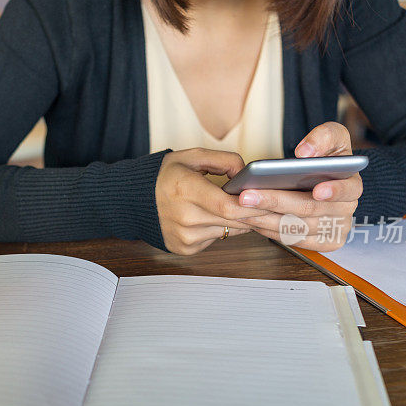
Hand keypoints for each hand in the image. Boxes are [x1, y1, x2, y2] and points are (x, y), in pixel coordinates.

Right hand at [155, 148, 270, 254]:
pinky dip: (221, 228)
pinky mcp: (186, 248)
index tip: (270, 200)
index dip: (254, 206)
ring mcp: (185, 237)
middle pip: (234, 221)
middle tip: (271, 205)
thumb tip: (248, 175)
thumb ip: (225, 160)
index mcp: (185, 190)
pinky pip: (217, 239)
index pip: (228, 206)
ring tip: (240, 207)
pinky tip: (213, 217)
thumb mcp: (192, 157)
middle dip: (255, 214)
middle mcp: (184, 217)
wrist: (133, 201)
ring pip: (229, 231)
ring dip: (239, 220)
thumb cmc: (164, 176)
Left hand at [237, 123, 362, 251]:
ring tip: (241, 207)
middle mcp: (346, 211)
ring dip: (265, 218)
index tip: (317, 190)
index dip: (334, 191)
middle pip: (309, 209)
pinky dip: (268, 229)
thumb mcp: (333, 137)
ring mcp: (332, 230)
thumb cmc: (326, 159)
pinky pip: (290, 239)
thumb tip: (305, 152)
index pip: (349, 190)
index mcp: (353, 185)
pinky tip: (249, 218)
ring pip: (296, 227)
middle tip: (247, 195)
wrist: (323, 182)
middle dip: (276, 202)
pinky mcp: (318, 243)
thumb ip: (325, 136)